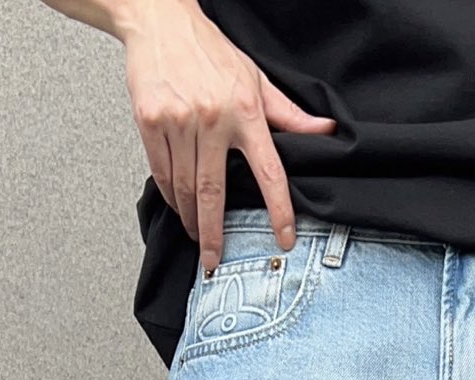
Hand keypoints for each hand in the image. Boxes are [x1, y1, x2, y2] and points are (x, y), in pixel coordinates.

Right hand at [116, 0, 335, 271]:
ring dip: (190, 218)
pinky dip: (170, 195)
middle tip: (214, 260)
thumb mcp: (255, 78)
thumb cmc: (208, 50)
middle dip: (214, 233)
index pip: (270, 171)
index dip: (279, 210)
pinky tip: (178, 207)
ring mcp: (178, 121)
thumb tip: (325, 130)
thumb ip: (287, 114)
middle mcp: (212, 118)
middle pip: (214, 192)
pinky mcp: (150, 121)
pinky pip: (161, 172)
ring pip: (185, 187)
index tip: (284, 239)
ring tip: (196, 236)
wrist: (160, 20)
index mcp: (245, 111)